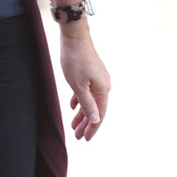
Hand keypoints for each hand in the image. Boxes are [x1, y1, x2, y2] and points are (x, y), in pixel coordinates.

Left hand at [60, 21, 109, 141]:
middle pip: (95, 109)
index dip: (92, 128)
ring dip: (82, 114)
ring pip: (90, 101)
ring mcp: (97, 79)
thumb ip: (87, 103)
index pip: (99, 115)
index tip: (85, 139)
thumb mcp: (78, 85)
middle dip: (86, 124)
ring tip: (73, 125)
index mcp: (103, 90)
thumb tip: (96, 119)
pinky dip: (79, 100)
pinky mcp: (90, 73)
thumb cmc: (75, 60)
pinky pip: (86, 91)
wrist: (74, 37)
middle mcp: (103, 85)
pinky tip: (72, 106)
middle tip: (77, 136)